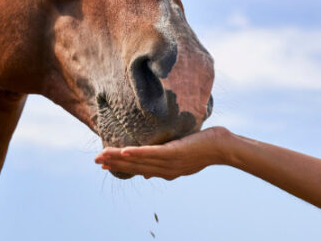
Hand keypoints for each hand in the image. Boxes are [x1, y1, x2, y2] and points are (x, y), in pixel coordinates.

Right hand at [94, 127, 230, 180]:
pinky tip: (124, 151)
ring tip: (103, 155)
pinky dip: (137, 153)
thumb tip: (145, 173)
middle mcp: (166, 170)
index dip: (121, 167)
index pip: (138, 170)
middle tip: (96, 161)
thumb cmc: (204, 147)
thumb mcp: (181, 157)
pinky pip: (153, 153)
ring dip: (119, 158)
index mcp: (166, 171)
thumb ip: (164, 162)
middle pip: (135, 167)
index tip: (105, 166)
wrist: (223, 148)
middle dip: (114, 164)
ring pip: (140, 160)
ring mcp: (170, 162)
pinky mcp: (175, 153)